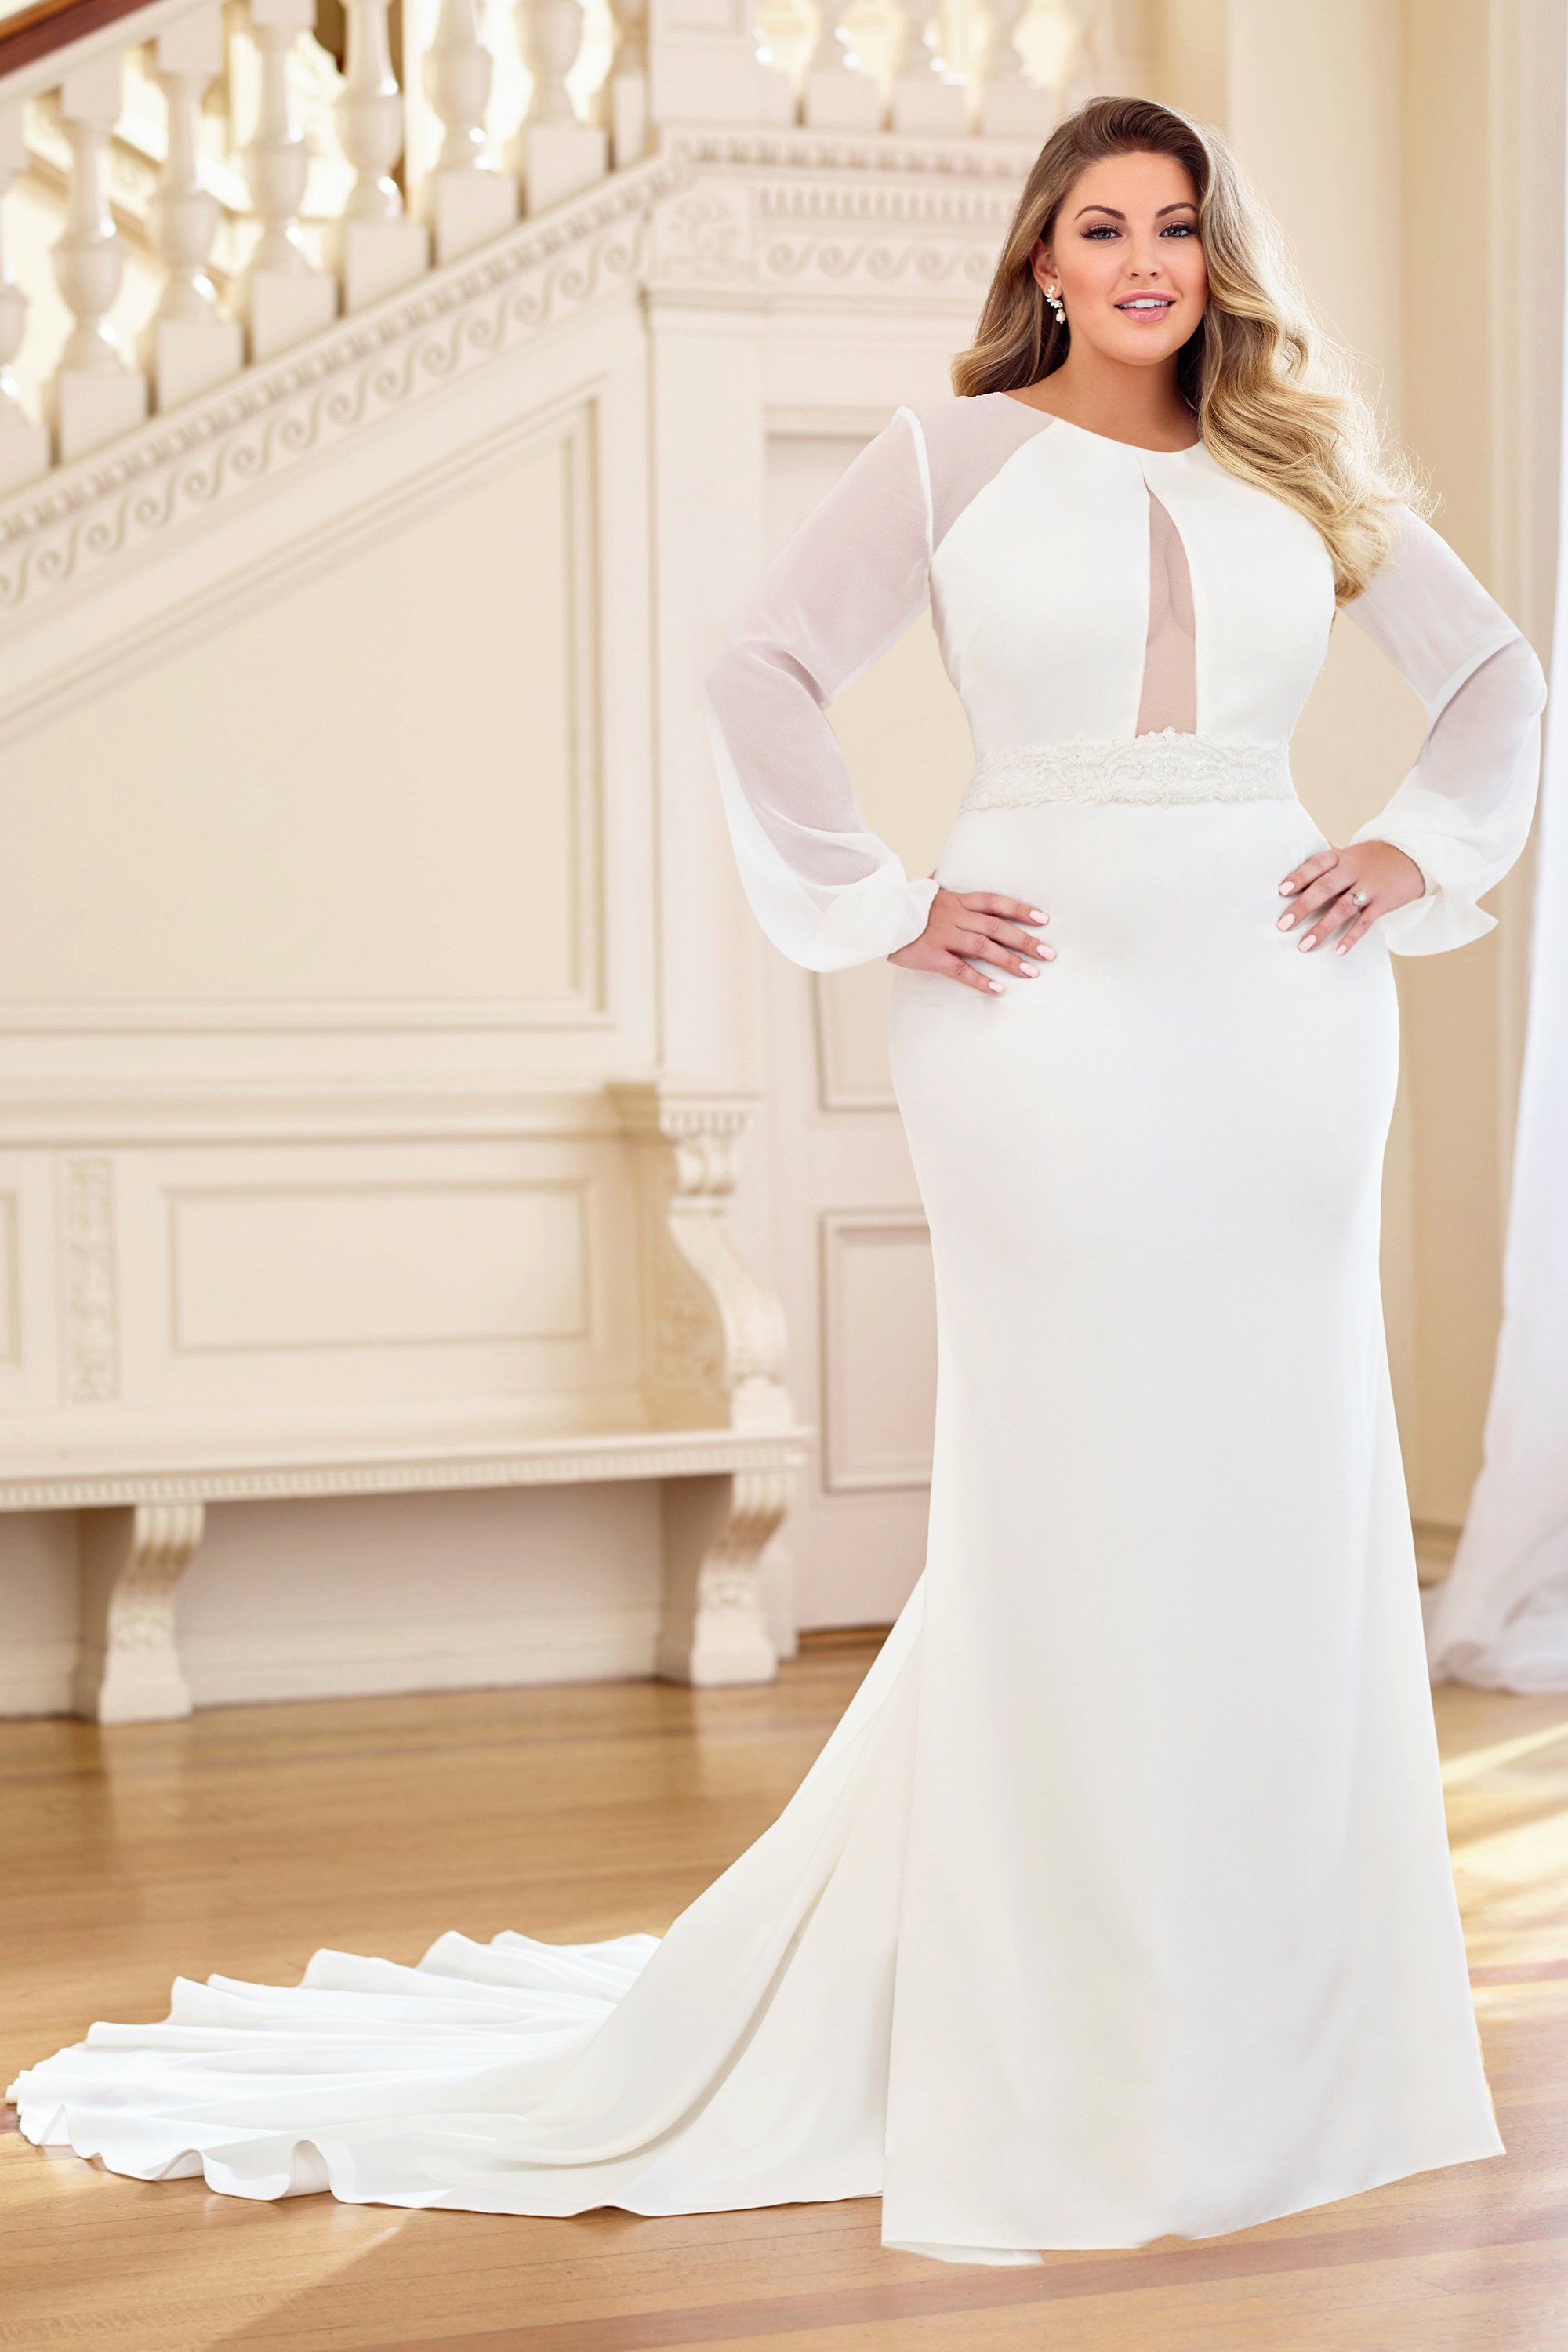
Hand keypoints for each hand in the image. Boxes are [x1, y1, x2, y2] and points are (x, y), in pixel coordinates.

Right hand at [889, 880, 1053, 992]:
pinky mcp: (932, 956)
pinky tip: (997, 990)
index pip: (996, 902)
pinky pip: (959, 969)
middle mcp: (955, 916)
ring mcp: (944, 936)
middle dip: (1026, 940)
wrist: (874, 916)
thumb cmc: (900, 905)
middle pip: (997, 926)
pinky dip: (979, 980)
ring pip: (984, 947)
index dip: (1021, 909)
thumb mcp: (921, 889)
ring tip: (1032, 973)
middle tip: (1049, 953)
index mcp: (956, 900)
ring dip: (1010, 961)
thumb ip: (936, 882)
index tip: (1043, 919)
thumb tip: (941, 871)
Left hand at [1276, 840, 1424, 954]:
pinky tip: (1338, 950)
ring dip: (1322, 928)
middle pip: (1325, 888)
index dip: (1299, 877)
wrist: (1414, 857)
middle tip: (1284, 924)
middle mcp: (1353, 871)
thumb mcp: (1351, 853)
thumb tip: (1298, 860)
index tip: (1282, 891)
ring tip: (1305, 945)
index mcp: (1342, 857)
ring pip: (1343, 908)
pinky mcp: (1383, 903)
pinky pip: (1365, 922)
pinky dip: (1352, 936)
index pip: (1316, 865)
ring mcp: (1369, 887)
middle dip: (1303, 906)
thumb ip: (1328, 858)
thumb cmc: (1375, 858)